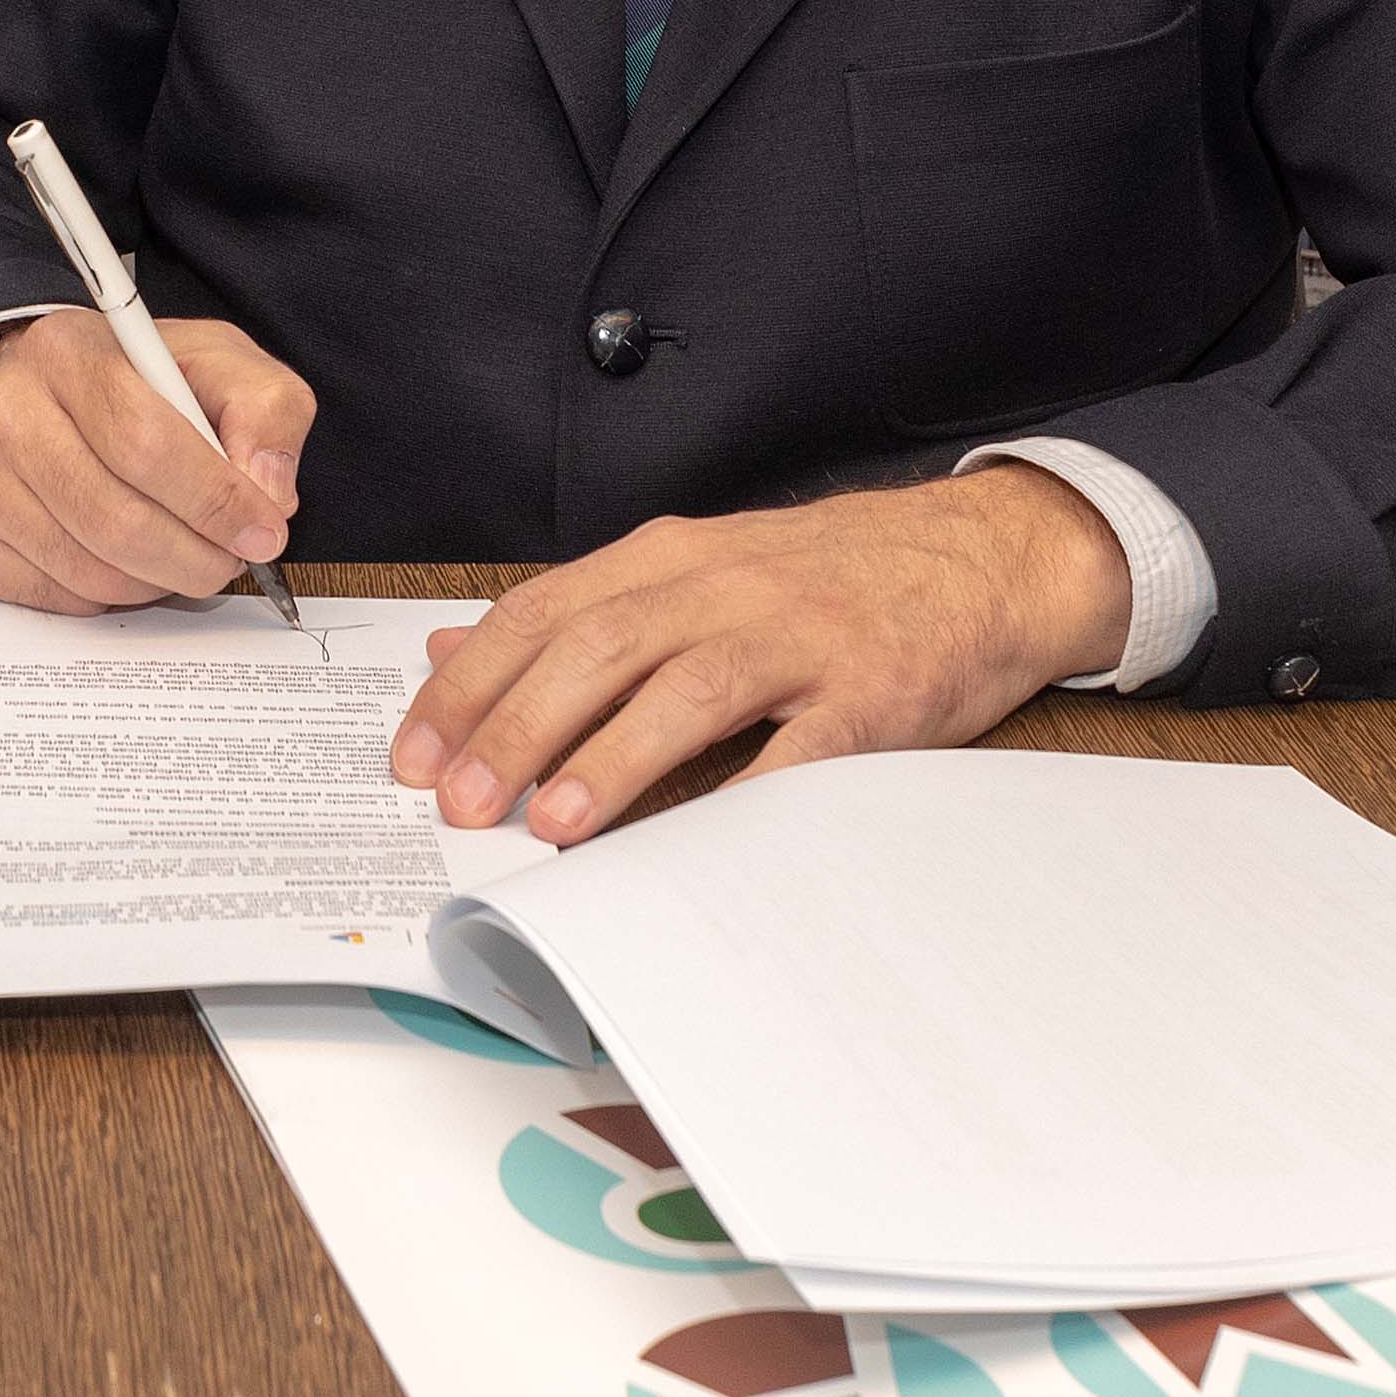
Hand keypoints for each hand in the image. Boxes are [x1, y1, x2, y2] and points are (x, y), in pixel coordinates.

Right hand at [0, 309, 313, 614]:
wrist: (22, 383)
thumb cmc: (127, 378)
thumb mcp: (212, 361)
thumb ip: (264, 410)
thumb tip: (268, 492)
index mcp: (69, 353)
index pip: (144, 441)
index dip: (213, 499)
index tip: (262, 530)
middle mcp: (5, 412)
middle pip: (113, 519)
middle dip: (194, 558)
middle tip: (228, 560)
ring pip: (84, 568)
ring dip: (155, 582)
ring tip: (181, 557)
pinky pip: (49, 596)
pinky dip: (104, 596)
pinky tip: (123, 562)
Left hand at [389, 464, 1134, 846]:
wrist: (980, 557)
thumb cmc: (822, 577)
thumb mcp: (690, 569)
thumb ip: (575, 610)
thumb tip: (452, 649)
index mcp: (670, 558)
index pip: (543, 614)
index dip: (471, 685)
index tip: (415, 754)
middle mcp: (726, 588)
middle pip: (599, 649)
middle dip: (516, 726)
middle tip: (460, 801)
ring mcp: (802, 639)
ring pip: (686, 691)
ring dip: (610, 759)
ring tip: (548, 821)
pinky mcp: (873, 694)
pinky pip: (804, 748)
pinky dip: (748, 791)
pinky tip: (699, 840)